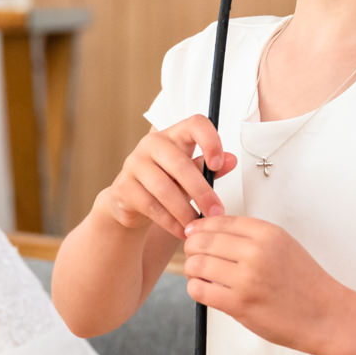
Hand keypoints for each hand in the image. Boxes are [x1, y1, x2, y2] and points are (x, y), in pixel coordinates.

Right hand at [97, 115, 233, 239]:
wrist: (130, 201)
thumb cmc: (166, 182)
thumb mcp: (190, 174)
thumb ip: (208, 168)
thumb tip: (231, 160)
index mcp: (173, 135)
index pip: (195, 124)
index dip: (210, 141)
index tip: (218, 164)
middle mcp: (151, 144)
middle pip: (180, 164)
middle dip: (202, 192)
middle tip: (216, 211)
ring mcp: (134, 164)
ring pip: (165, 188)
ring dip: (185, 211)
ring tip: (198, 224)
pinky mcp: (124, 186)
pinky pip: (151, 206)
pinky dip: (170, 222)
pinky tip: (182, 230)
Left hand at [183, 214, 347, 353]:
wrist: (326, 315)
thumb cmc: (306, 284)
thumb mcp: (284, 246)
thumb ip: (252, 237)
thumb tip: (214, 232)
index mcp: (267, 234)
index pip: (219, 222)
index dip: (200, 227)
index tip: (193, 233)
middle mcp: (256, 252)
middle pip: (203, 241)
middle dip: (191, 248)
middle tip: (193, 256)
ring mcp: (247, 279)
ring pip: (196, 264)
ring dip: (192, 269)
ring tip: (199, 275)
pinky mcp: (239, 304)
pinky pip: (199, 290)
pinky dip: (195, 288)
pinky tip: (205, 290)